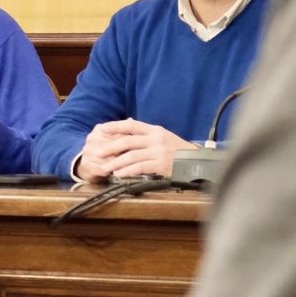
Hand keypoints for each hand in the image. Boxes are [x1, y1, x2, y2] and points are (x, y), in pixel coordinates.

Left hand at [76, 119, 196, 180]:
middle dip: (110, 147)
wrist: (197, 161)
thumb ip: (145, 132)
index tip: (101, 129)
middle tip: (98, 152)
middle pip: (128, 141)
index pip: (131, 125)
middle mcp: (155, 139)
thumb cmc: (177, 150)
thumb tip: (129, 121)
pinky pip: (140, 167)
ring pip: (132, 156)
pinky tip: (119, 174)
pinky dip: (128, 171)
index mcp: (154, 130)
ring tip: (106, 167)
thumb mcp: (163, 136)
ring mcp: (158, 152)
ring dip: (116, 162)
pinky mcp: (161, 165)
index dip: (115, 126)